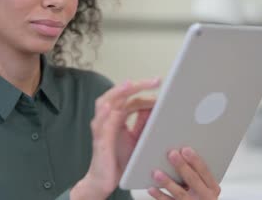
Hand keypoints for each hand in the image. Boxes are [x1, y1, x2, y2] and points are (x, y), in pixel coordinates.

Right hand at [71, 78, 159, 199]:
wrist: (105, 180)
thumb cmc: (118, 158)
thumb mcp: (136, 137)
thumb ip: (142, 123)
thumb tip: (153, 108)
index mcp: (117, 116)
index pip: (131, 98)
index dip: (146, 93)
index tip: (161, 89)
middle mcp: (107, 118)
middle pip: (120, 94)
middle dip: (137, 86)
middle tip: (155, 81)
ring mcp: (101, 127)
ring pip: (106, 103)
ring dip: (118, 93)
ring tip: (130, 85)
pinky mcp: (99, 140)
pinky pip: (100, 125)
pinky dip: (103, 115)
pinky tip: (109, 108)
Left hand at [148, 148, 220, 199]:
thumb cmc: (200, 195)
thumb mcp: (205, 186)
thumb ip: (197, 172)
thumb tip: (180, 152)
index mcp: (212, 188)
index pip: (205, 172)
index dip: (196, 160)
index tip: (186, 150)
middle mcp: (204, 197)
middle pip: (193, 180)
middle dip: (182, 167)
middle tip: (172, 154)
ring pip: (180, 193)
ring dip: (168, 182)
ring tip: (157, 173)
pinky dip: (160, 195)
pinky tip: (152, 188)